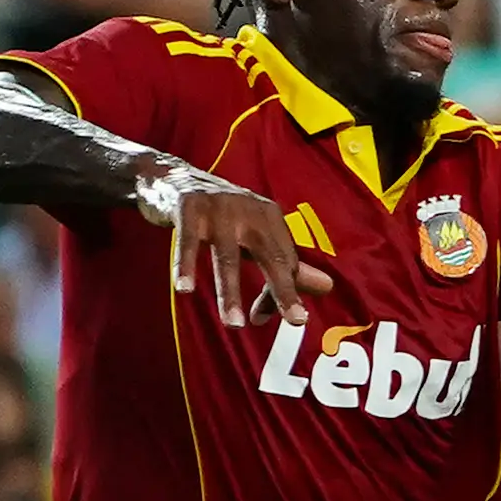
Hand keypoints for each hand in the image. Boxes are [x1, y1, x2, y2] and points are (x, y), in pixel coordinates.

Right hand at [137, 160, 332, 328]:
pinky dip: (185, 265)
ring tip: (234, 324)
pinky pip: (188, 241)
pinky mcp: (188, 206)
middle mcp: (250, 209)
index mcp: (270, 217)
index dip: (283, 293)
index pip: (286, 262)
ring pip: (227, 256)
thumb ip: (288, 263)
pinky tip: (185, 289)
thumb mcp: (256, 236)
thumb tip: (328, 287)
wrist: (172, 177)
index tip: (271, 320)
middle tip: (295, 321)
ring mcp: (219, 207)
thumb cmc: (221, 213)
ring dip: (230, 292)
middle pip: (270, 256)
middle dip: (284, 290)